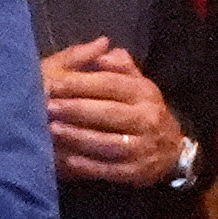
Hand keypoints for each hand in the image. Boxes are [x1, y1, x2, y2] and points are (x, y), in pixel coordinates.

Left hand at [39, 36, 186, 186]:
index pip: (110, 84)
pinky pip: (110, 169)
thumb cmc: (142, 110)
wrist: (172, 150)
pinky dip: (88, 165)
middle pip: (108, 112)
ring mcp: (144, 147)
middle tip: (46, 106)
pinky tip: (67, 159)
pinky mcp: (136, 172)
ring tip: (51, 130)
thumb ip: (118, 64)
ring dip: (78, 137)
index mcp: (145, 92)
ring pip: (108, 142)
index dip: (80, 83)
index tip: (52, 82)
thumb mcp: (136, 83)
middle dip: (75, 109)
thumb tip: (101, 46)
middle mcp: (148, 118)